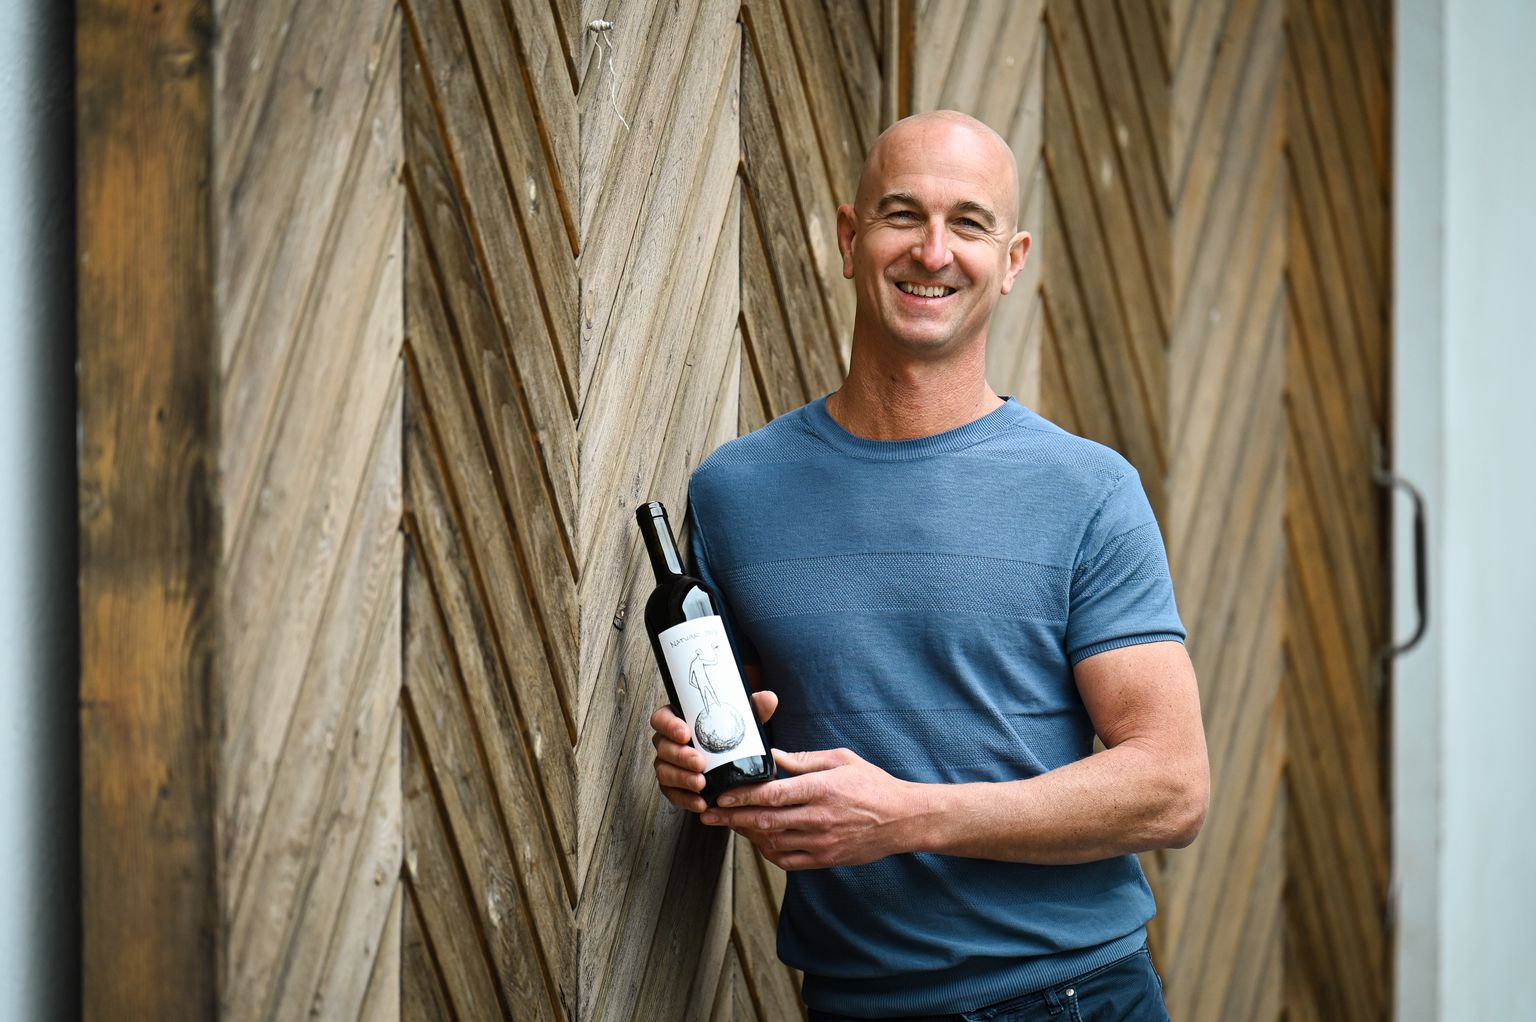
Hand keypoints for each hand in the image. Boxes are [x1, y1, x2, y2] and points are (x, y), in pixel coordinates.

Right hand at [650, 690, 778, 812]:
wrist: (734, 766)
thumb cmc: (731, 737)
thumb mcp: (744, 722)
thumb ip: (754, 709)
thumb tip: (768, 699)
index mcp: (679, 720)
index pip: (662, 718)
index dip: (669, 725)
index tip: (686, 733)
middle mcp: (669, 743)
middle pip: (663, 747)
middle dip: (680, 756)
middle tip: (700, 763)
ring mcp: (669, 766)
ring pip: (665, 771)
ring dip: (682, 779)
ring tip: (702, 784)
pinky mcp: (674, 787)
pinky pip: (673, 794)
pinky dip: (686, 800)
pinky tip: (701, 803)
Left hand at [700, 748, 921, 869]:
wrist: (903, 819)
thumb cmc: (872, 784)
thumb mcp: (840, 759)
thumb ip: (803, 760)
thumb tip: (770, 756)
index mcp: (822, 789)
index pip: (772, 794)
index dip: (741, 796)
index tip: (720, 795)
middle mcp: (819, 818)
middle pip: (764, 820)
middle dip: (731, 818)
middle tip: (708, 814)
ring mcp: (822, 842)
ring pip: (772, 842)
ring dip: (746, 834)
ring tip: (729, 824)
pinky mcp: (826, 859)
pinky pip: (787, 860)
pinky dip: (768, 851)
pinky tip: (758, 841)